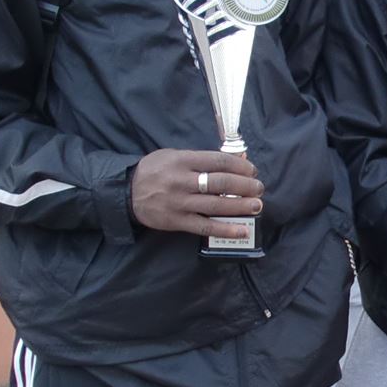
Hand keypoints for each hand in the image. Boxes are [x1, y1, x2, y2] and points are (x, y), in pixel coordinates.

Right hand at [128, 149, 262, 239]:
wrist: (126, 192)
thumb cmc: (155, 170)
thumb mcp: (174, 156)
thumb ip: (201, 159)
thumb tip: (235, 160)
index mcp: (182, 160)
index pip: (218, 161)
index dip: (240, 165)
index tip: (252, 170)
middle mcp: (182, 181)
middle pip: (220, 183)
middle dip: (245, 186)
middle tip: (259, 188)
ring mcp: (179, 203)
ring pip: (216, 205)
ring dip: (240, 206)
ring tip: (257, 205)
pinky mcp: (176, 221)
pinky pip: (205, 226)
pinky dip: (225, 229)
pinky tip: (242, 230)